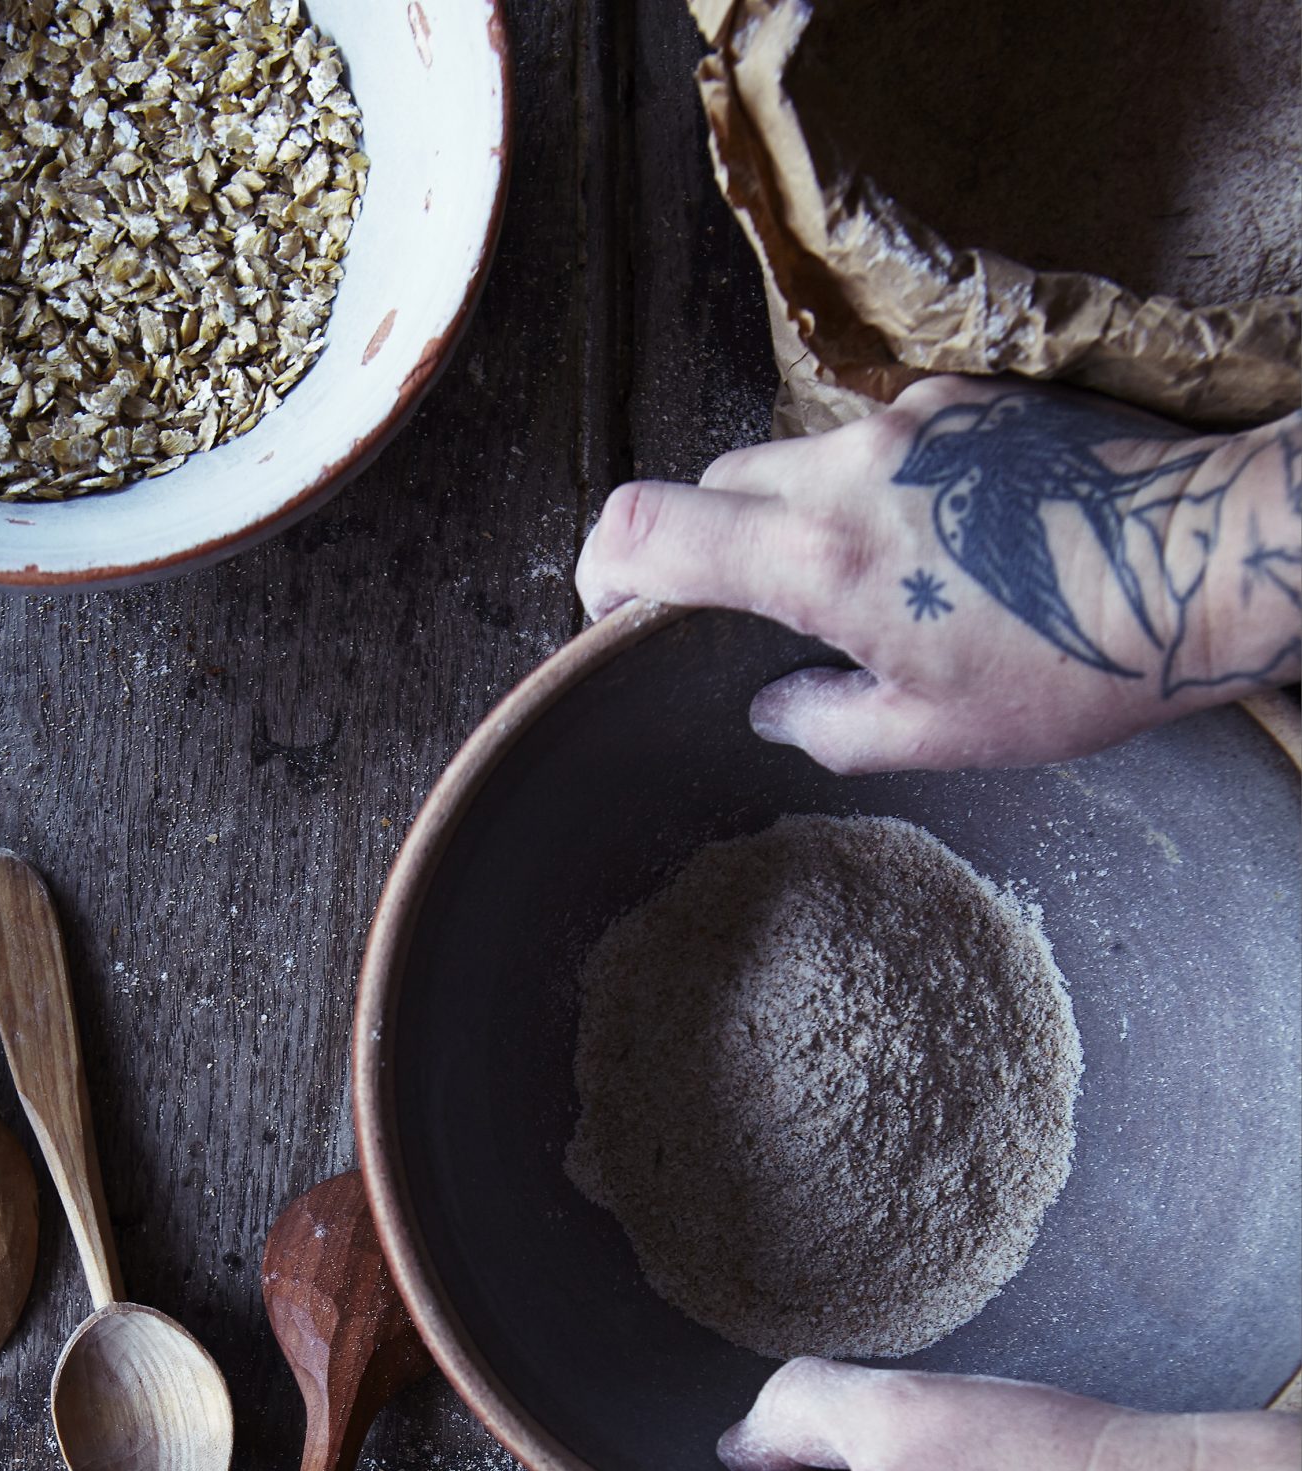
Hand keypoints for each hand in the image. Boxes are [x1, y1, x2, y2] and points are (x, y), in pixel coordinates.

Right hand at [576, 377, 1301, 771]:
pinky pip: (871, 438)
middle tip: (746, 617)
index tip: (613, 609)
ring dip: (790, 519)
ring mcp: (909, 420)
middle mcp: (848, 467)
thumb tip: (773, 706)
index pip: (644, 527)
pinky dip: (865, 489)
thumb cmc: (1079, 663)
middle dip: (706, 549)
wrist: (1208, 562)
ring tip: (861, 587)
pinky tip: (929, 544)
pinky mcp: (964, 400)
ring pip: (791, 458)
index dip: (601, 570)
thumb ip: (824, 722)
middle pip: (713, 485)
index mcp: (820, 560)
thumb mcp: (937, 732)